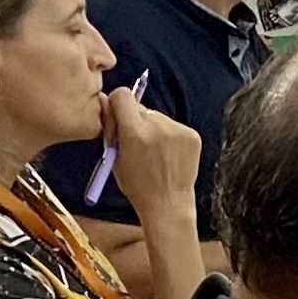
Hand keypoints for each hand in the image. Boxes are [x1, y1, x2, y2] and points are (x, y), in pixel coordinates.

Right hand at [103, 87, 203, 225]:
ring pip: (158, 117)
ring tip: (154, 153)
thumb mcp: (113, 157)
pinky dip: (169, 136)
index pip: (122, 95)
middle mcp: (158, 127)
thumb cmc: (137, 185)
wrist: (168, 204)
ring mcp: (178, 130)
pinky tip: (168, 155)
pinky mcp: (192, 135)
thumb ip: (111, 128)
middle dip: (136, 120)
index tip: (118, 114)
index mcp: (134, 132)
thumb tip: (106, 101)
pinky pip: (173, 126)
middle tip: (137, 143)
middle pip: (141, 108)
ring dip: (153, 128)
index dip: (117, 103)